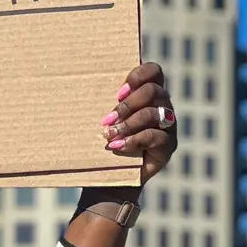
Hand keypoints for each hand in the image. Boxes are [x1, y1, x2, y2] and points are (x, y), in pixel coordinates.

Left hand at [100, 61, 176, 183]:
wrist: (112, 175)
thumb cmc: (105, 141)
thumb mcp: (105, 119)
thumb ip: (104, 101)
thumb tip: (79, 81)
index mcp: (149, 94)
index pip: (153, 71)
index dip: (138, 76)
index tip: (117, 94)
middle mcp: (162, 106)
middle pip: (153, 91)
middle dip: (127, 105)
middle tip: (107, 119)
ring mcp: (168, 126)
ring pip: (154, 113)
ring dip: (128, 123)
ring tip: (109, 135)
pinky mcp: (168, 145)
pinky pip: (156, 136)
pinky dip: (134, 140)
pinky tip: (117, 146)